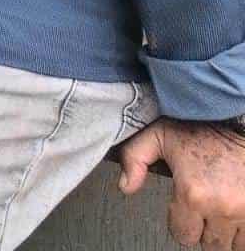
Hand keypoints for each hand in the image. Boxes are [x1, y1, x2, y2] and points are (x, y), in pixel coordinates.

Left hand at [121, 117, 244, 245]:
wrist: (237, 121)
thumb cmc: (201, 128)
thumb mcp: (157, 136)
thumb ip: (134, 159)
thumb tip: (125, 186)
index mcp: (193, 194)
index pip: (183, 235)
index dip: (179, 223)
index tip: (182, 209)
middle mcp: (222, 208)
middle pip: (209, 243)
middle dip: (203, 229)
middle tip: (202, 208)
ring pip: (233, 244)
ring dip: (226, 231)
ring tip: (220, 209)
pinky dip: (243, 229)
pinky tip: (235, 213)